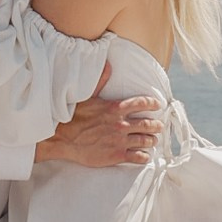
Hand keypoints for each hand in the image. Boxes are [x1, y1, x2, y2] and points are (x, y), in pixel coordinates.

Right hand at [37, 64, 165, 168]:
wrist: (62, 138)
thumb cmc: (73, 116)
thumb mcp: (87, 96)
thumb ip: (100, 81)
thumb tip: (108, 65)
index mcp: (115, 108)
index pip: (141, 103)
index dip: (152, 104)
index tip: (158, 105)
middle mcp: (120, 124)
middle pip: (147, 124)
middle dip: (156, 125)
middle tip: (159, 126)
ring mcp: (119, 140)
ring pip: (144, 140)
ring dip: (151, 140)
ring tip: (153, 141)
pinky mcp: (116, 155)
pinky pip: (137, 156)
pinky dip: (144, 156)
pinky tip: (145, 156)